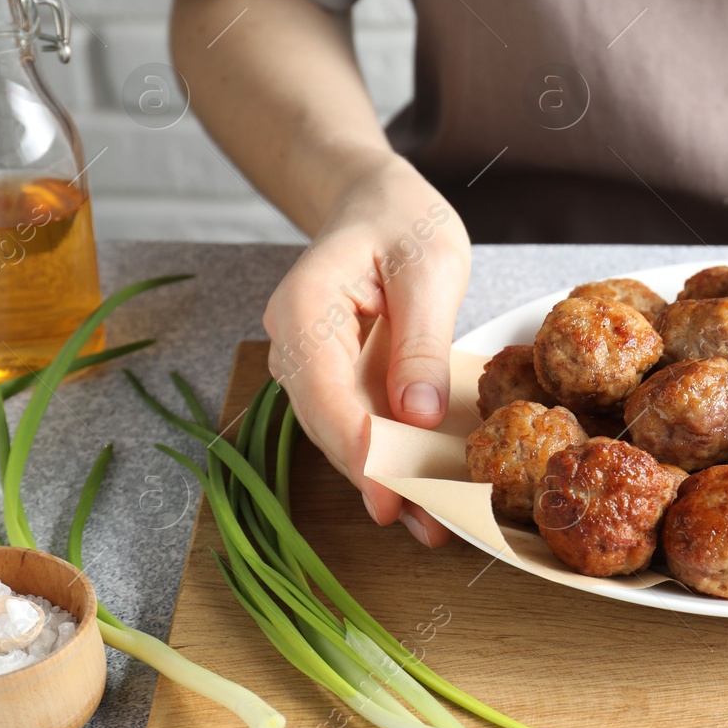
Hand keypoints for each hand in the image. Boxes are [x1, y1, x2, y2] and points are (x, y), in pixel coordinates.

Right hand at [263, 155, 469, 546]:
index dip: (356, 443)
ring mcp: (313, 367)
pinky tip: (423, 498)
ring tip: (432, 524)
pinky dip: (390, 460)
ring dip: (383, 480)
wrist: (377, 203)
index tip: (389, 487)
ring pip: (341, 435)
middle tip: (423, 521)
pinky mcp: (339, 381)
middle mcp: (295, 344)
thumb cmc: (402, 220)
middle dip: (374, 476)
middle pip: (327, 424)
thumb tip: (418, 413)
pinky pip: (360, 427)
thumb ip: (421, 338)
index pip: (323, 388)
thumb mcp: (429, 265)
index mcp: (304, 306)